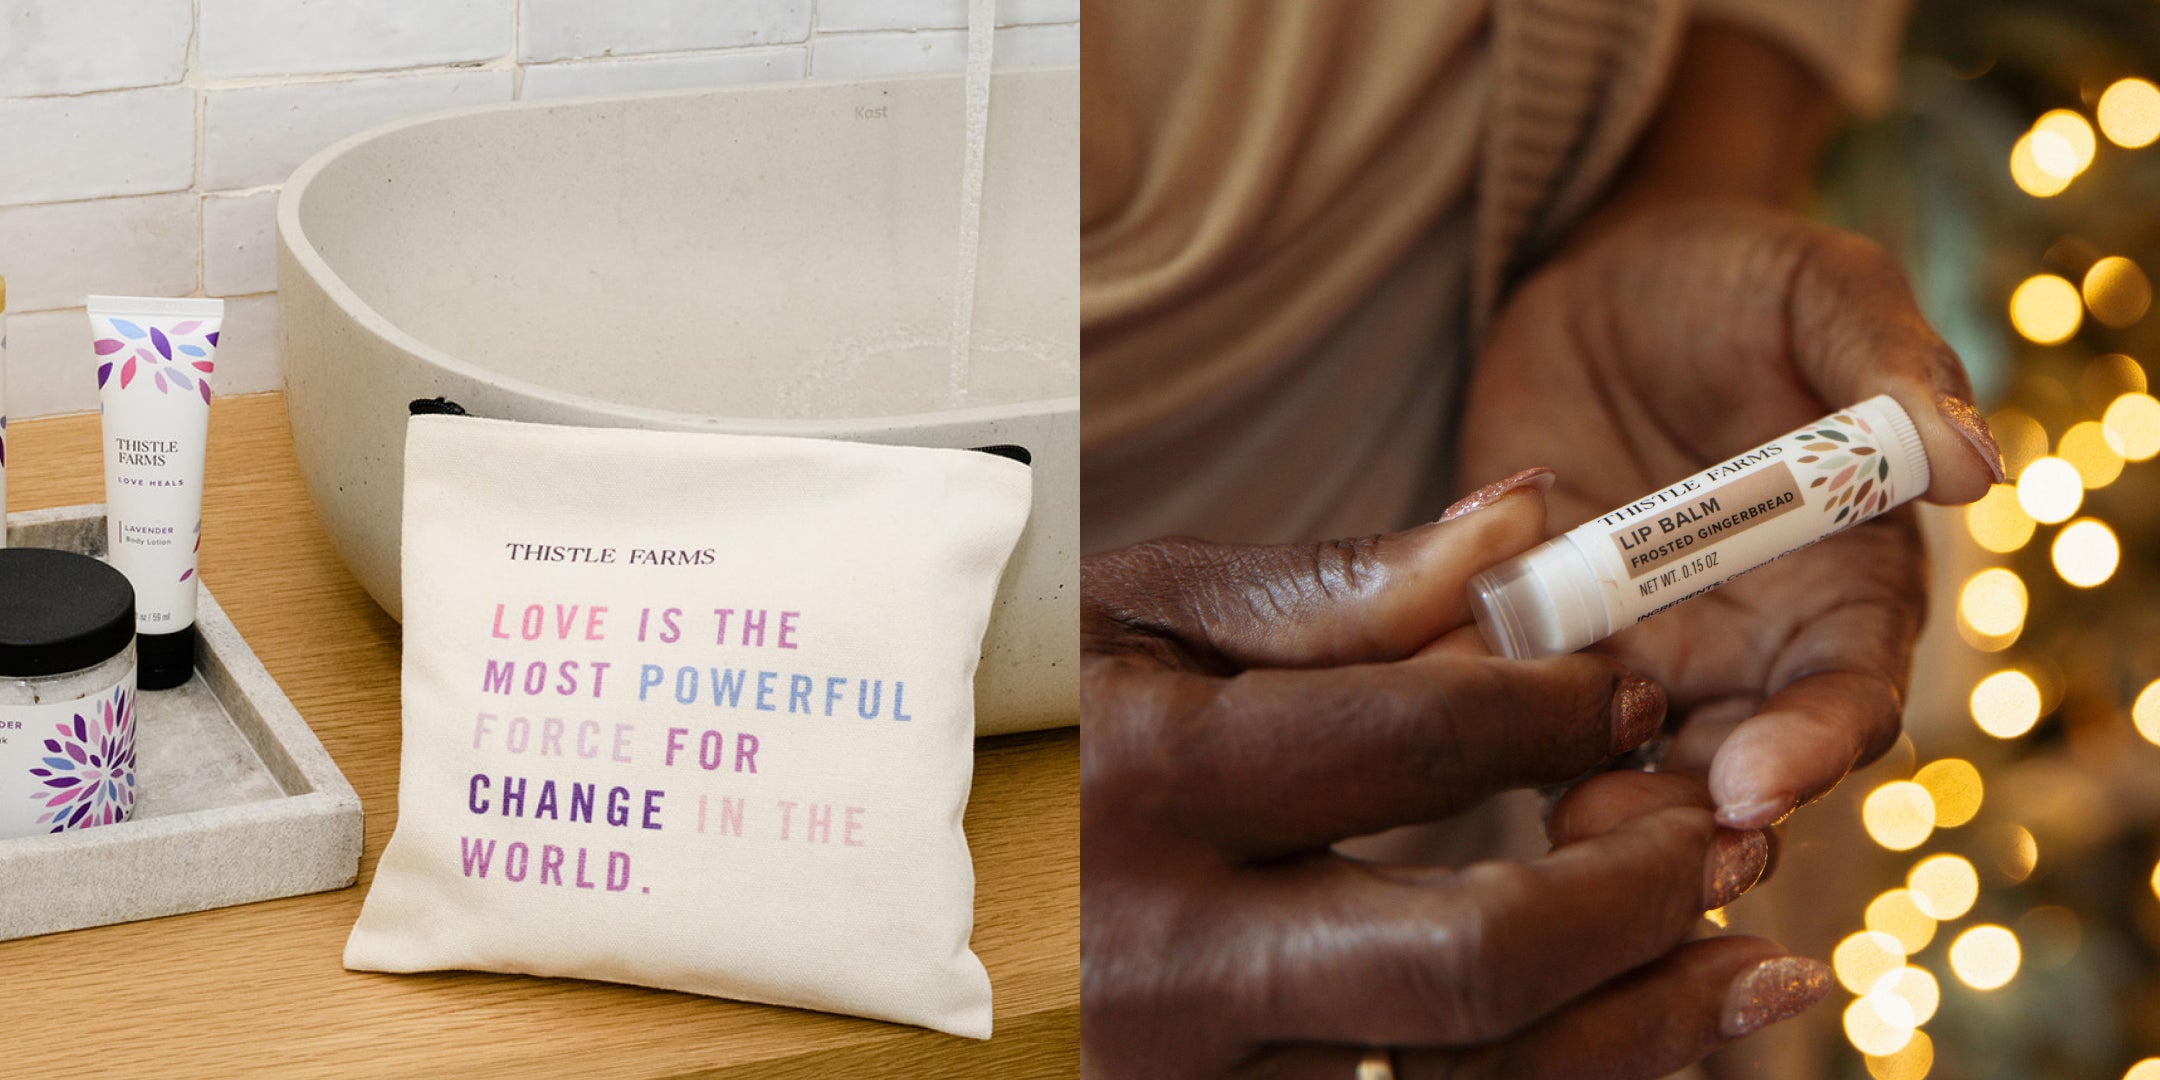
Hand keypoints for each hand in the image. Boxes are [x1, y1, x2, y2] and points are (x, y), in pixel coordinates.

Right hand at [1080, 486, 1828, 1077]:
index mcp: (1149, 780)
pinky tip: (1636, 1042)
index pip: (1419, 743)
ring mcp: (1179, 1073)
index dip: (1562, 707)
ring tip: (1756, 963)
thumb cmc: (1006, 712)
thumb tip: (1522, 526)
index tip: (1623, 680)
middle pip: (1470, 957)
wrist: (860, 861)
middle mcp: (1164, 954)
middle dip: (1635, 896)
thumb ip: (1329, 594)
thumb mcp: (1130, 620)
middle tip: (1718, 836)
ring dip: (1641, 1031)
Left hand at [1459, 202, 2003, 829]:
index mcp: (1843, 590)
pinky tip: (1438, 713)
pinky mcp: (1528, 634)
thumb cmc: (1742, 283)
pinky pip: (1502, 697)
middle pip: (1725, 774)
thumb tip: (1975, 460)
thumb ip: (1893, 370)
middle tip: (1623, 834)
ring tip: (1539, 813)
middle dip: (1681, 822)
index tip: (1755, 782)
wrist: (1604, 271)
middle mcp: (1741, 649)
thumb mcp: (1826, 294)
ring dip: (1579, 800)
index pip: (1844, 701)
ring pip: (1611, 765)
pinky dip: (1476, 715)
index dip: (1807, 751)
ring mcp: (1628, 650)